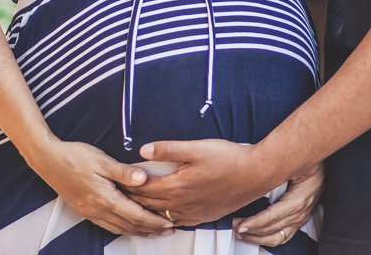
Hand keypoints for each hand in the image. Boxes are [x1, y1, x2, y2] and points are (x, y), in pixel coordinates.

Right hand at [27, 139, 174, 236]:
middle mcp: (99, 210)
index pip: (136, 215)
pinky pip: (109, 226)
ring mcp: (91, 213)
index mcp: (105, 198)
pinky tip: (129, 226)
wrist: (48, 161)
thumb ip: (124, 172)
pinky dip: (123, 228)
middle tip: (169, 230)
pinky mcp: (85, 211)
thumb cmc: (75, 157)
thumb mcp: (102, 161)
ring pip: (119, 228)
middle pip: (130, 226)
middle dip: (151, 229)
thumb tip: (144, 179)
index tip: (170, 222)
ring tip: (154, 232)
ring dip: (138, 231)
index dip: (154, 221)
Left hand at [124, 139, 281, 225]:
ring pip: (161, 216)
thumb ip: (168, 149)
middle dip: (132, 198)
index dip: (128, 183)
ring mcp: (193, 213)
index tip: (115, 179)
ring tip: (134, 204)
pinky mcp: (203, 217)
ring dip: (146, 210)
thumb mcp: (196, 148)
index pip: (143, 187)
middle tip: (118, 192)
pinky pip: (177, 222)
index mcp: (177, 187)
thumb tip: (143, 149)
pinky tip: (162, 216)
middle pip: (148, 203)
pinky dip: (164, 219)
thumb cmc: (228, 159)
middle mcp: (182, 205)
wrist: (255, 175)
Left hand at [232, 160, 323, 245]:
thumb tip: (256, 175)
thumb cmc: (312, 160)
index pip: (273, 217)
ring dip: (257, 238)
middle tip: (234, 225)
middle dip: (251, 230)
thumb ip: (278, 170)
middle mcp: (301, 213)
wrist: (325, 161)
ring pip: (277, 237)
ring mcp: (301, 218)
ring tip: (241, 232)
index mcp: (300, 200)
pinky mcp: (300, 219)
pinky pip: (283, 236)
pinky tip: (255, 235)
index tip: (240, 225)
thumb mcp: (296, 162)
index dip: (256, 223)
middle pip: (273, 230)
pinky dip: (268, 238)